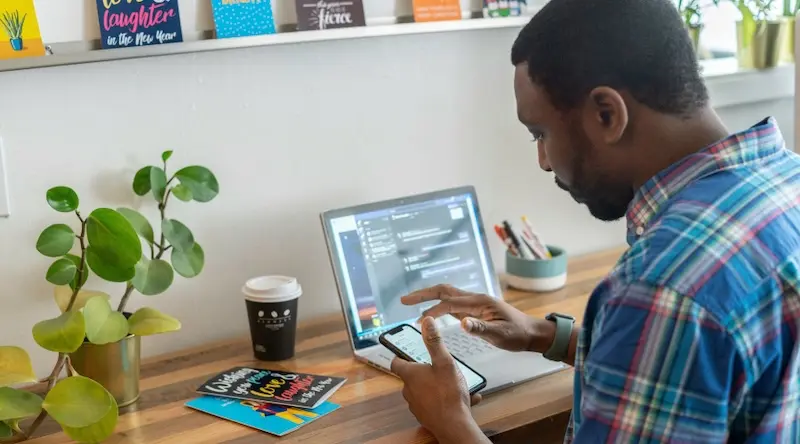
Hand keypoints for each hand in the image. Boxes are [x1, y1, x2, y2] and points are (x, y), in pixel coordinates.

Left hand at [391, 317, 486, 442]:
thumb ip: (435, 342)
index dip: (400, 356)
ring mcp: (416, 405)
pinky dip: (445, 399)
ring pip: (424, 390)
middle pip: (412, 377)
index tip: (406, 352)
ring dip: (437, 386)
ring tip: (456, 385)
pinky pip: (434, 403)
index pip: (396, 362)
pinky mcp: (426, 416)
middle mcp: (409, 390)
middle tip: (440, 367)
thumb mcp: (444, 362)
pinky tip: (464, 399)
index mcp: (410, 375)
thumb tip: (427, 322)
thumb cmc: (448, 393)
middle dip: (425, 371)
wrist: (454, 426)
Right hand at [401, 284, 554, 352]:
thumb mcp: (501, 335)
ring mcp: (474, 304)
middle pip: (444, 291)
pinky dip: (438, 305)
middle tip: (403, 300)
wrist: (532, 333)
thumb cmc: (518, 334)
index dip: (432, 309)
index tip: (416, 318)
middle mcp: (475, 299)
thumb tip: (462, 324)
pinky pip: (452, 305)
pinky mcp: (475, 311)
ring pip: (447, 296)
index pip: (449, 303)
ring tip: (411, 304)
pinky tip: (431, 313)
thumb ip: (481, 329)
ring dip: (428, 298)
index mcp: (479, 302)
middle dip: (423, 294)